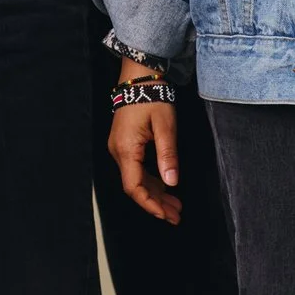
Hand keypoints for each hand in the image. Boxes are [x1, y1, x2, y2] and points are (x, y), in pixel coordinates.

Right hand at [109, 73, 181, 224]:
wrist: (139, 78)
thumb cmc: (152, 98)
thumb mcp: (165, 126)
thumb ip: (168, 155)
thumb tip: (172, 182)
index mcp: (126, 149)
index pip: (134, 187)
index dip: (149, 204)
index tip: (166, 215)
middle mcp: (118, 152)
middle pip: (135, 186)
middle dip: (156, 203)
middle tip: (176, 216)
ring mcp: (120, 148)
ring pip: (137, 179)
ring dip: (155, 193)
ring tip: (176, 206)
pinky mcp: (125, 145)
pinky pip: (137, 169)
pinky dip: (151, 181)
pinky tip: (166, 188)